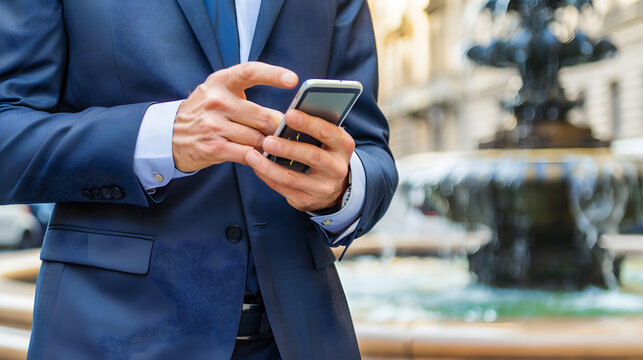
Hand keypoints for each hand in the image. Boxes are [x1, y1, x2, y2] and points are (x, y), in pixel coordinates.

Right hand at [172, 62, 298, 172]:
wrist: (171, 134)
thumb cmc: (206, 111)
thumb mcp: (219, 92)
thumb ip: (246, 95)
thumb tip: (285, 113)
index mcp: (221, 81)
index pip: (250, 72)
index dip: (273, 75)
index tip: (293, 80)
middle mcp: (216, 101)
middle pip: (262, 116)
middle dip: (278, 127)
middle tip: (286, 132)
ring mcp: (213, 125)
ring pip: (257, 138)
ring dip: (268, 145)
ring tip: (271, 145)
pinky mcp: (213, 147)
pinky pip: (247, 154)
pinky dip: (259, 158)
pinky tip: (263, 157)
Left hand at [245, 110, 354, 211]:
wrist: (331, 186)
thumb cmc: (322, 150)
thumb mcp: (326, 138)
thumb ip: (312, 127)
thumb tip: (287, 114)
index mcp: (343, 145)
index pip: (327, 132)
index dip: (308, 123)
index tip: (289, 115)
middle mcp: (337, 168)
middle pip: (312, 157)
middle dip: (288, 148)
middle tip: (267, 140)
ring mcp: (323, 187)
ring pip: (293, 178)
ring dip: (270, 166)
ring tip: (252, 155)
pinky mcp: (307, 200)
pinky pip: (283, 188)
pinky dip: (267, 176)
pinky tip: (255, 166)